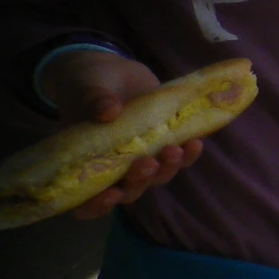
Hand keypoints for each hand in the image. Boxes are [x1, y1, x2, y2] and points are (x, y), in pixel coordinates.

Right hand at [37, 50, 202, 219]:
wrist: (113, 73)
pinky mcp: (163, 145)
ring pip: (156, 177)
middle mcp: (113, 168)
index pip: (85, 200)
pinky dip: (188, 154)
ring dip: (167, 169)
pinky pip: (178, 158)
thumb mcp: (84, 87)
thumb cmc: (87, 84)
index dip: (97, 206)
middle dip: (140, 181)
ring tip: (174, 150)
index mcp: (83, 164)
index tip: (111, 194)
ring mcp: (140, 159)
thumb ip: (92, 99)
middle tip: (148, 163)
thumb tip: (107, 111)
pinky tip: (195, 142)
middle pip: (128, 190)